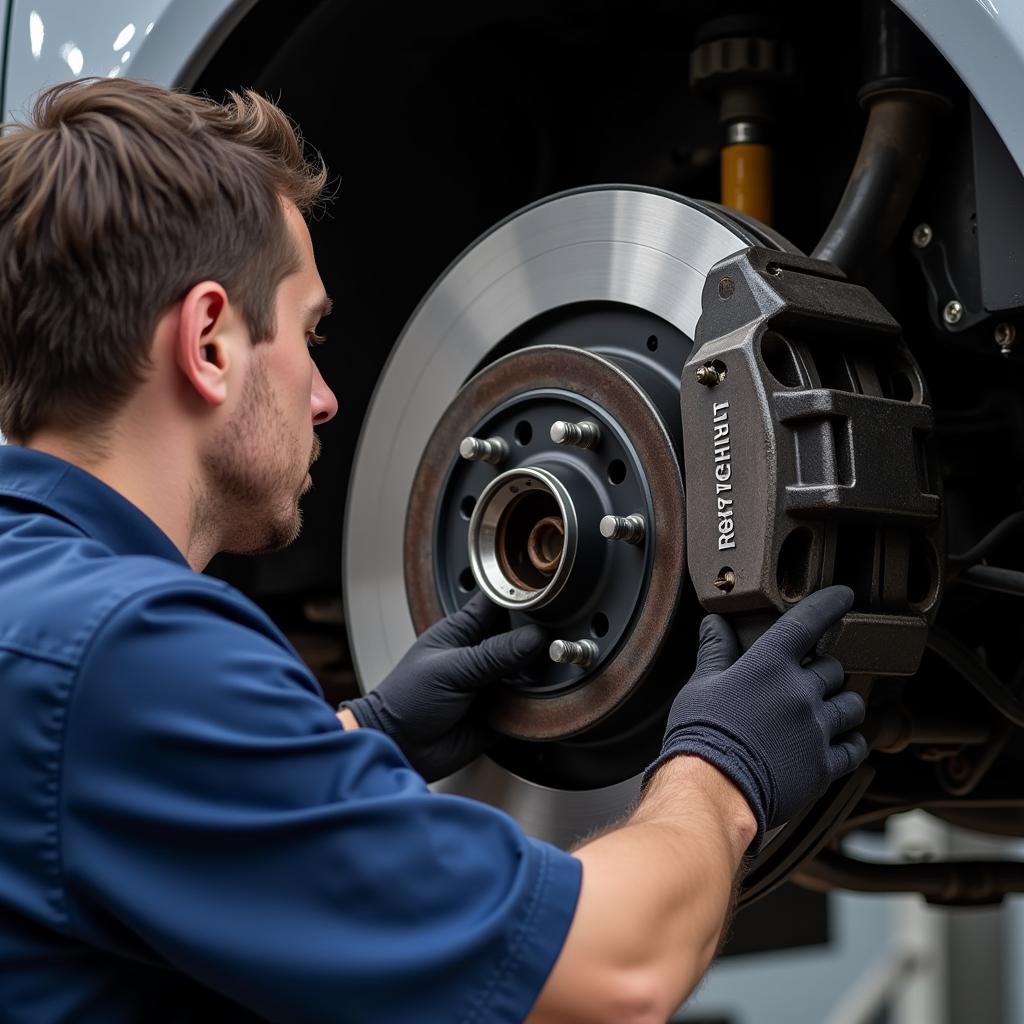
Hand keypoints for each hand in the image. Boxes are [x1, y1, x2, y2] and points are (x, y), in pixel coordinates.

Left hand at [343, 592, 546, 780]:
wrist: (399, 749)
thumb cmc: (407, 701)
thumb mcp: (451, 670)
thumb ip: (492, 654)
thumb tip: (533, 636)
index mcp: (462, 632)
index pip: (496, 603)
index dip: (519, 595)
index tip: (547, 594)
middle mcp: (480, 655)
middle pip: (519, 636)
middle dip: (539, 635)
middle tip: (560, 634)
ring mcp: (491, 683)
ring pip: (527, 669)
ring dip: (540, 670)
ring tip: (558, 663)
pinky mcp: (501, 712)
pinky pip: (527, 703)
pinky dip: (538, 700)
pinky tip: (549, 694)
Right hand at [643, 586, 867, 849]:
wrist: (712, 788)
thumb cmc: (701, 735)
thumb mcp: (702, 685)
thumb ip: (716, 652)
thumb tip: (714, 625)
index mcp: (768, 665)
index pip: (807, 621)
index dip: (829, 603)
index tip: (843, 595)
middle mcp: (800, 691)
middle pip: (833, 668)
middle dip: (823, 671)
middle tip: (807, 680)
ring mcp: (816, 728)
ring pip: (851, 705)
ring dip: (842, 704)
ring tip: (827, 711)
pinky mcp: (824, 764)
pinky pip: (854, 747)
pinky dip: (850, 742)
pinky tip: (837, 742)